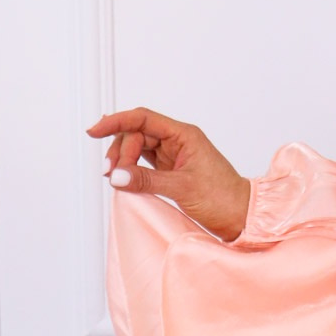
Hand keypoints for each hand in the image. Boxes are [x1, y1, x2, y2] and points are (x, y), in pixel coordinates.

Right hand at [86, 105, 251, 242]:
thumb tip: (116, 176)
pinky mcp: (171, 170)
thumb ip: (147, 180)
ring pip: (138, 148)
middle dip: (120, 150)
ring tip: (115, 179)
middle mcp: (178, 141)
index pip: (144, 119)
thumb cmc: (222, 198)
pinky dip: (131, 169)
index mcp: (184, 135)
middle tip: (112, 174)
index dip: (117, 121)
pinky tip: (123, 179)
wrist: (241, 216)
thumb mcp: (182, 188)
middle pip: (137, 134)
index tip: (94, 130)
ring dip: (123, 160)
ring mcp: (174, 155)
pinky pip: (144, 163)